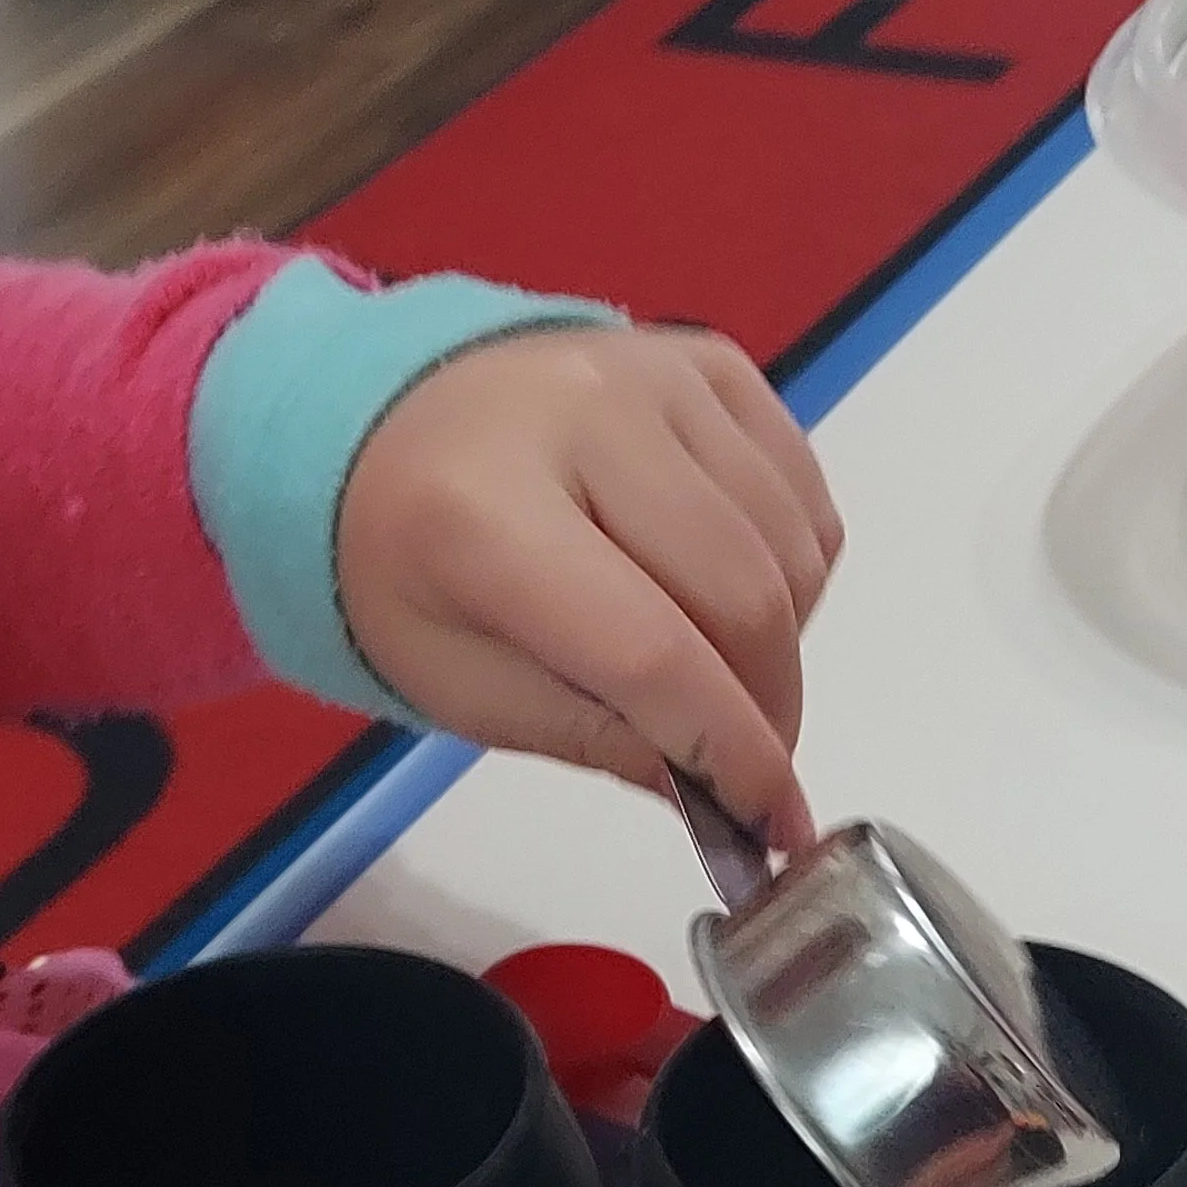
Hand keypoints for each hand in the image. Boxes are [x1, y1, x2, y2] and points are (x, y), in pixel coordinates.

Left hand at [334, 326, 841, 857]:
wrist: (384, 423)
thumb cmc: (411, 568)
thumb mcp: (461, 685)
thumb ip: (591, 739)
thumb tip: (719, 797)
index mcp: (485, 511)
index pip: (649, 649)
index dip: (728, 750)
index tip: (773, 826)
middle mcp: (582, 416)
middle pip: (740, 597)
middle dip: (768, 709)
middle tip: (748, 767)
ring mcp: (655, 374)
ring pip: (789, 547)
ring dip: (784, 642)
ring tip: (721, 671)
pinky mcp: (705, 360)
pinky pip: (802, 487)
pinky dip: (794, 565)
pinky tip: (730, 591)